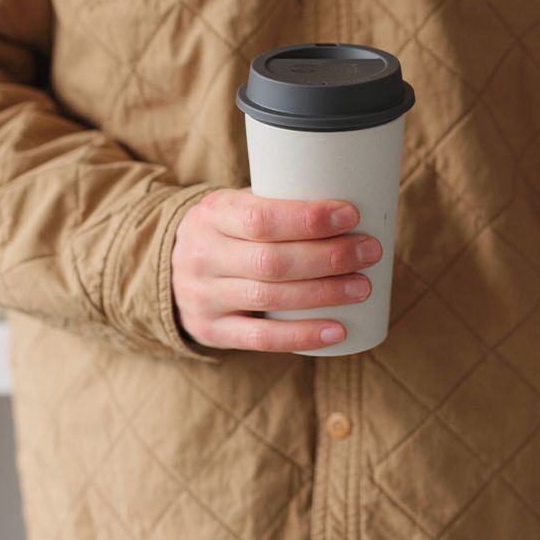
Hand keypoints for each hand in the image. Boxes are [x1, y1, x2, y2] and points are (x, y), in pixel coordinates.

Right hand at [170, 186, 381, 352]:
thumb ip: (278, 204)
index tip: (351, 216)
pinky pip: (260, 339)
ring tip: (363, 287)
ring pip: (270, 298)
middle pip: (272, 261)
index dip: (309, 219)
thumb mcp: (236, 207)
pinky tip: (337, 330)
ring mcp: (204, 297)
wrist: (169, 268)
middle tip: (370, 251)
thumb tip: (355, 200)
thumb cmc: (227, 231)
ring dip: (324, 293)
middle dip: (329, 257)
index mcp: (213, 214)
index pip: (261, 218)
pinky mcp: (211, 330)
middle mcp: (203, 256)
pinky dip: (302, 335)